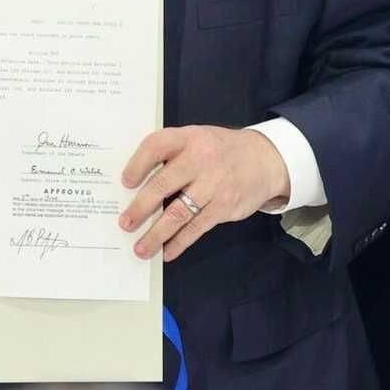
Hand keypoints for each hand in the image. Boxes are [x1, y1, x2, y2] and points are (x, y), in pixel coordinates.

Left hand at [119, 126, 288, 261]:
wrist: (264, 159)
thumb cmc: (219, 151)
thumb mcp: (196, 139)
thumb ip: (170, 154)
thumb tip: (135, 185)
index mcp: (188, 138)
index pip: (156, 145)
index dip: (137, 164)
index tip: (124, 182)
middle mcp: (200, 159)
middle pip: (163, 184)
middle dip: (140, 207)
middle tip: (125, 224)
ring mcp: (214, 184)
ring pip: (178, 213)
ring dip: (157, 234)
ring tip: (140, 248)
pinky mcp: (224, 207)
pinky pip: (197, 227)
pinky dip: (180, 242)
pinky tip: (167, 252)